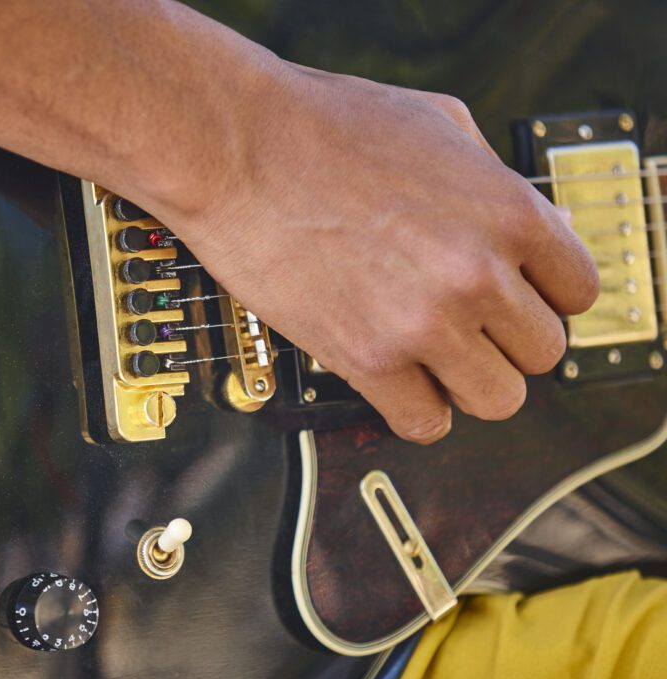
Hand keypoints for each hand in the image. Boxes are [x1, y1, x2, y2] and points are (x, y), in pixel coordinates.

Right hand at [158, 65, 598, 443]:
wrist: (235, 148)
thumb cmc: (321, 126)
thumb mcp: (438, 121)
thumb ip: (494, 180)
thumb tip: (524, 224)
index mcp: (507, 211)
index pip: (577, 291)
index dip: (545, 295)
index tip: (518, 299)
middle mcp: (475, 273)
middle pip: (542, 353)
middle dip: (505, 340)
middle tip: (469, 326)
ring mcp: (422, 323)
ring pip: (496, 400)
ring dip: (467, 382)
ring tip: (433, 357)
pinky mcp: (365, 360)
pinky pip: (424, 423)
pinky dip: (415, 409)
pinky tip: (395, 378)